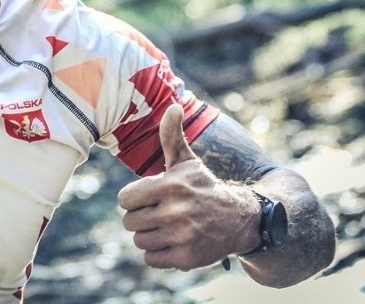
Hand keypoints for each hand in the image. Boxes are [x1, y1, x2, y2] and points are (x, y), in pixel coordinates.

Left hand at [117, 104, 259, 270]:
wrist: (239, 219)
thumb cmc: (204, 187)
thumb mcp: (187, 162)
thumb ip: (171, 137)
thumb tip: (173, 106)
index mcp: (169, 185)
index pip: (124, 199)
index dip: (134, 198)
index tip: (150, 197)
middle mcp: (175, 212)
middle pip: (129, 222)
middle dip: (141, 217)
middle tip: (161, 213)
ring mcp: (181, 236)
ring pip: (139, 241)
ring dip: (150, 235)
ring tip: (169, 227)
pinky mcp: (186, 258)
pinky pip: (151, 259)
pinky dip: (158, 253)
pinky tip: (174, 241)